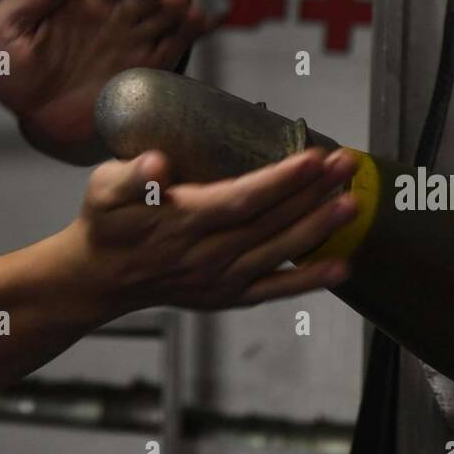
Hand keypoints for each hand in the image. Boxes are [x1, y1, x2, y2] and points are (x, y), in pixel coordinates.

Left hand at [0, 0, 213, 145]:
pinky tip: (203, 24)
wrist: (26, 114)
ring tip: (193, 14)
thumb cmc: (10, 65)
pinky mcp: (143, 69)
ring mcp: (132, 41)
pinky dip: (191, 33)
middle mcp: (115, 13)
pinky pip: (173, 46)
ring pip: (167, 16)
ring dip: (184, 10)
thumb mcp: (7, 25)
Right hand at [66, 144, 359, 313]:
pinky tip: (342, 267)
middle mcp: (206, 253)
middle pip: (270, 221)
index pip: (241, 198)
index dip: (280, 181)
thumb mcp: (103, 188)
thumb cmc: (106, 221)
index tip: (312, 158)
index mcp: (182, 221)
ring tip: (353, 202)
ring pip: (278, 251)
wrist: (99, 277)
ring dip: (319, 228)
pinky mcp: (228, 295)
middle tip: (348, 164)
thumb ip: (131, 176)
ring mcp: (220, 279)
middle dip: (313, 193)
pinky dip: (309, 281)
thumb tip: (156, 163)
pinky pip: (275, 289)